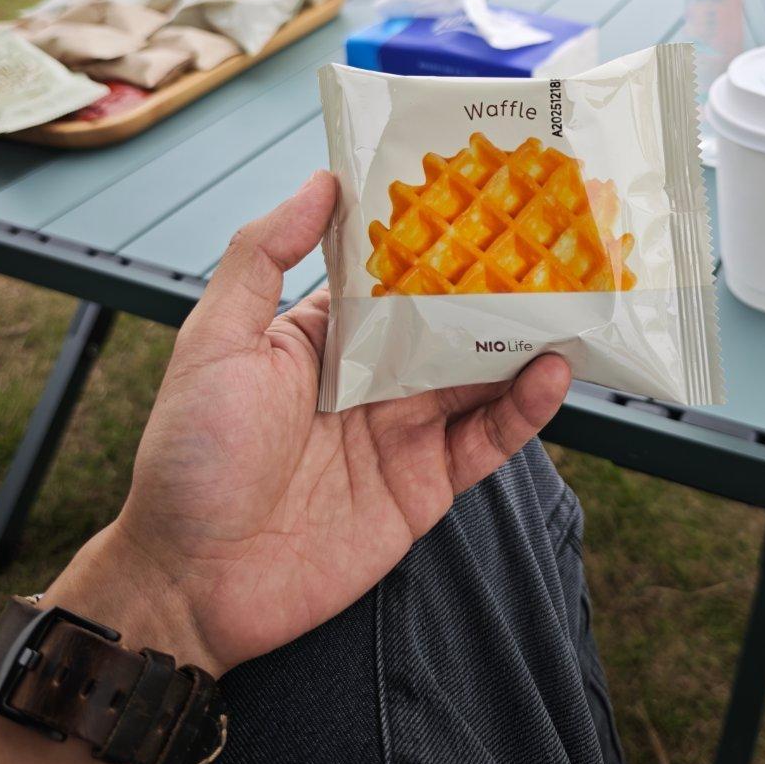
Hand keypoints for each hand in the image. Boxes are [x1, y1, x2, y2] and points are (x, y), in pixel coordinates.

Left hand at [64, 172, 569, 675]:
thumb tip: (321, 180)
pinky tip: (552, 375)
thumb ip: (262, 257)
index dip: (435, 238)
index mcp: (325, 336)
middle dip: (498, 287)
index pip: (393, 276)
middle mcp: (372, 378)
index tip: (483, 192)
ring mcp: (404, 431)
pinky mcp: (427, 485)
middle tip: (555, 243)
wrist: (192, 583)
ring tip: (573, 303)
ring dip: (525, 343)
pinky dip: (525, 410)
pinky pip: (487, 441)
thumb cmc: (190, 455)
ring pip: (480, 376)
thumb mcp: (216, 341)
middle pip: (449, 322)